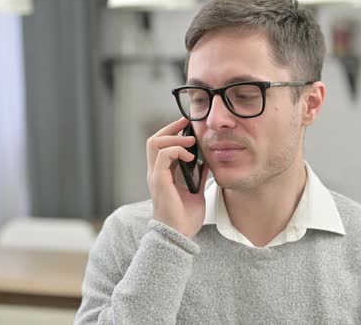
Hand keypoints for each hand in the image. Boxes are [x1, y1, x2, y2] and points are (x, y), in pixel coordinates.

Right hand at [146, 117, 209, 237]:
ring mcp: (155, 176)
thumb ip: (198, 177)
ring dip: (174, 138)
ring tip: (191, 142)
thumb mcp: (196, 192)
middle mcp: (156, 173)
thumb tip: (206, 163)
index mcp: (162, 175)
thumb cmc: (185, 219)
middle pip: (154, 140)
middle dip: (170, 128)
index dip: (173, 134)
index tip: (188, 126)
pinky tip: (190, 157)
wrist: (180, 236)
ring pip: (154, 143)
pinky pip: (163, 155)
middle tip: (187, 123)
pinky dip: (177, 151)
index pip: (161, 147)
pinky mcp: (159, 181)